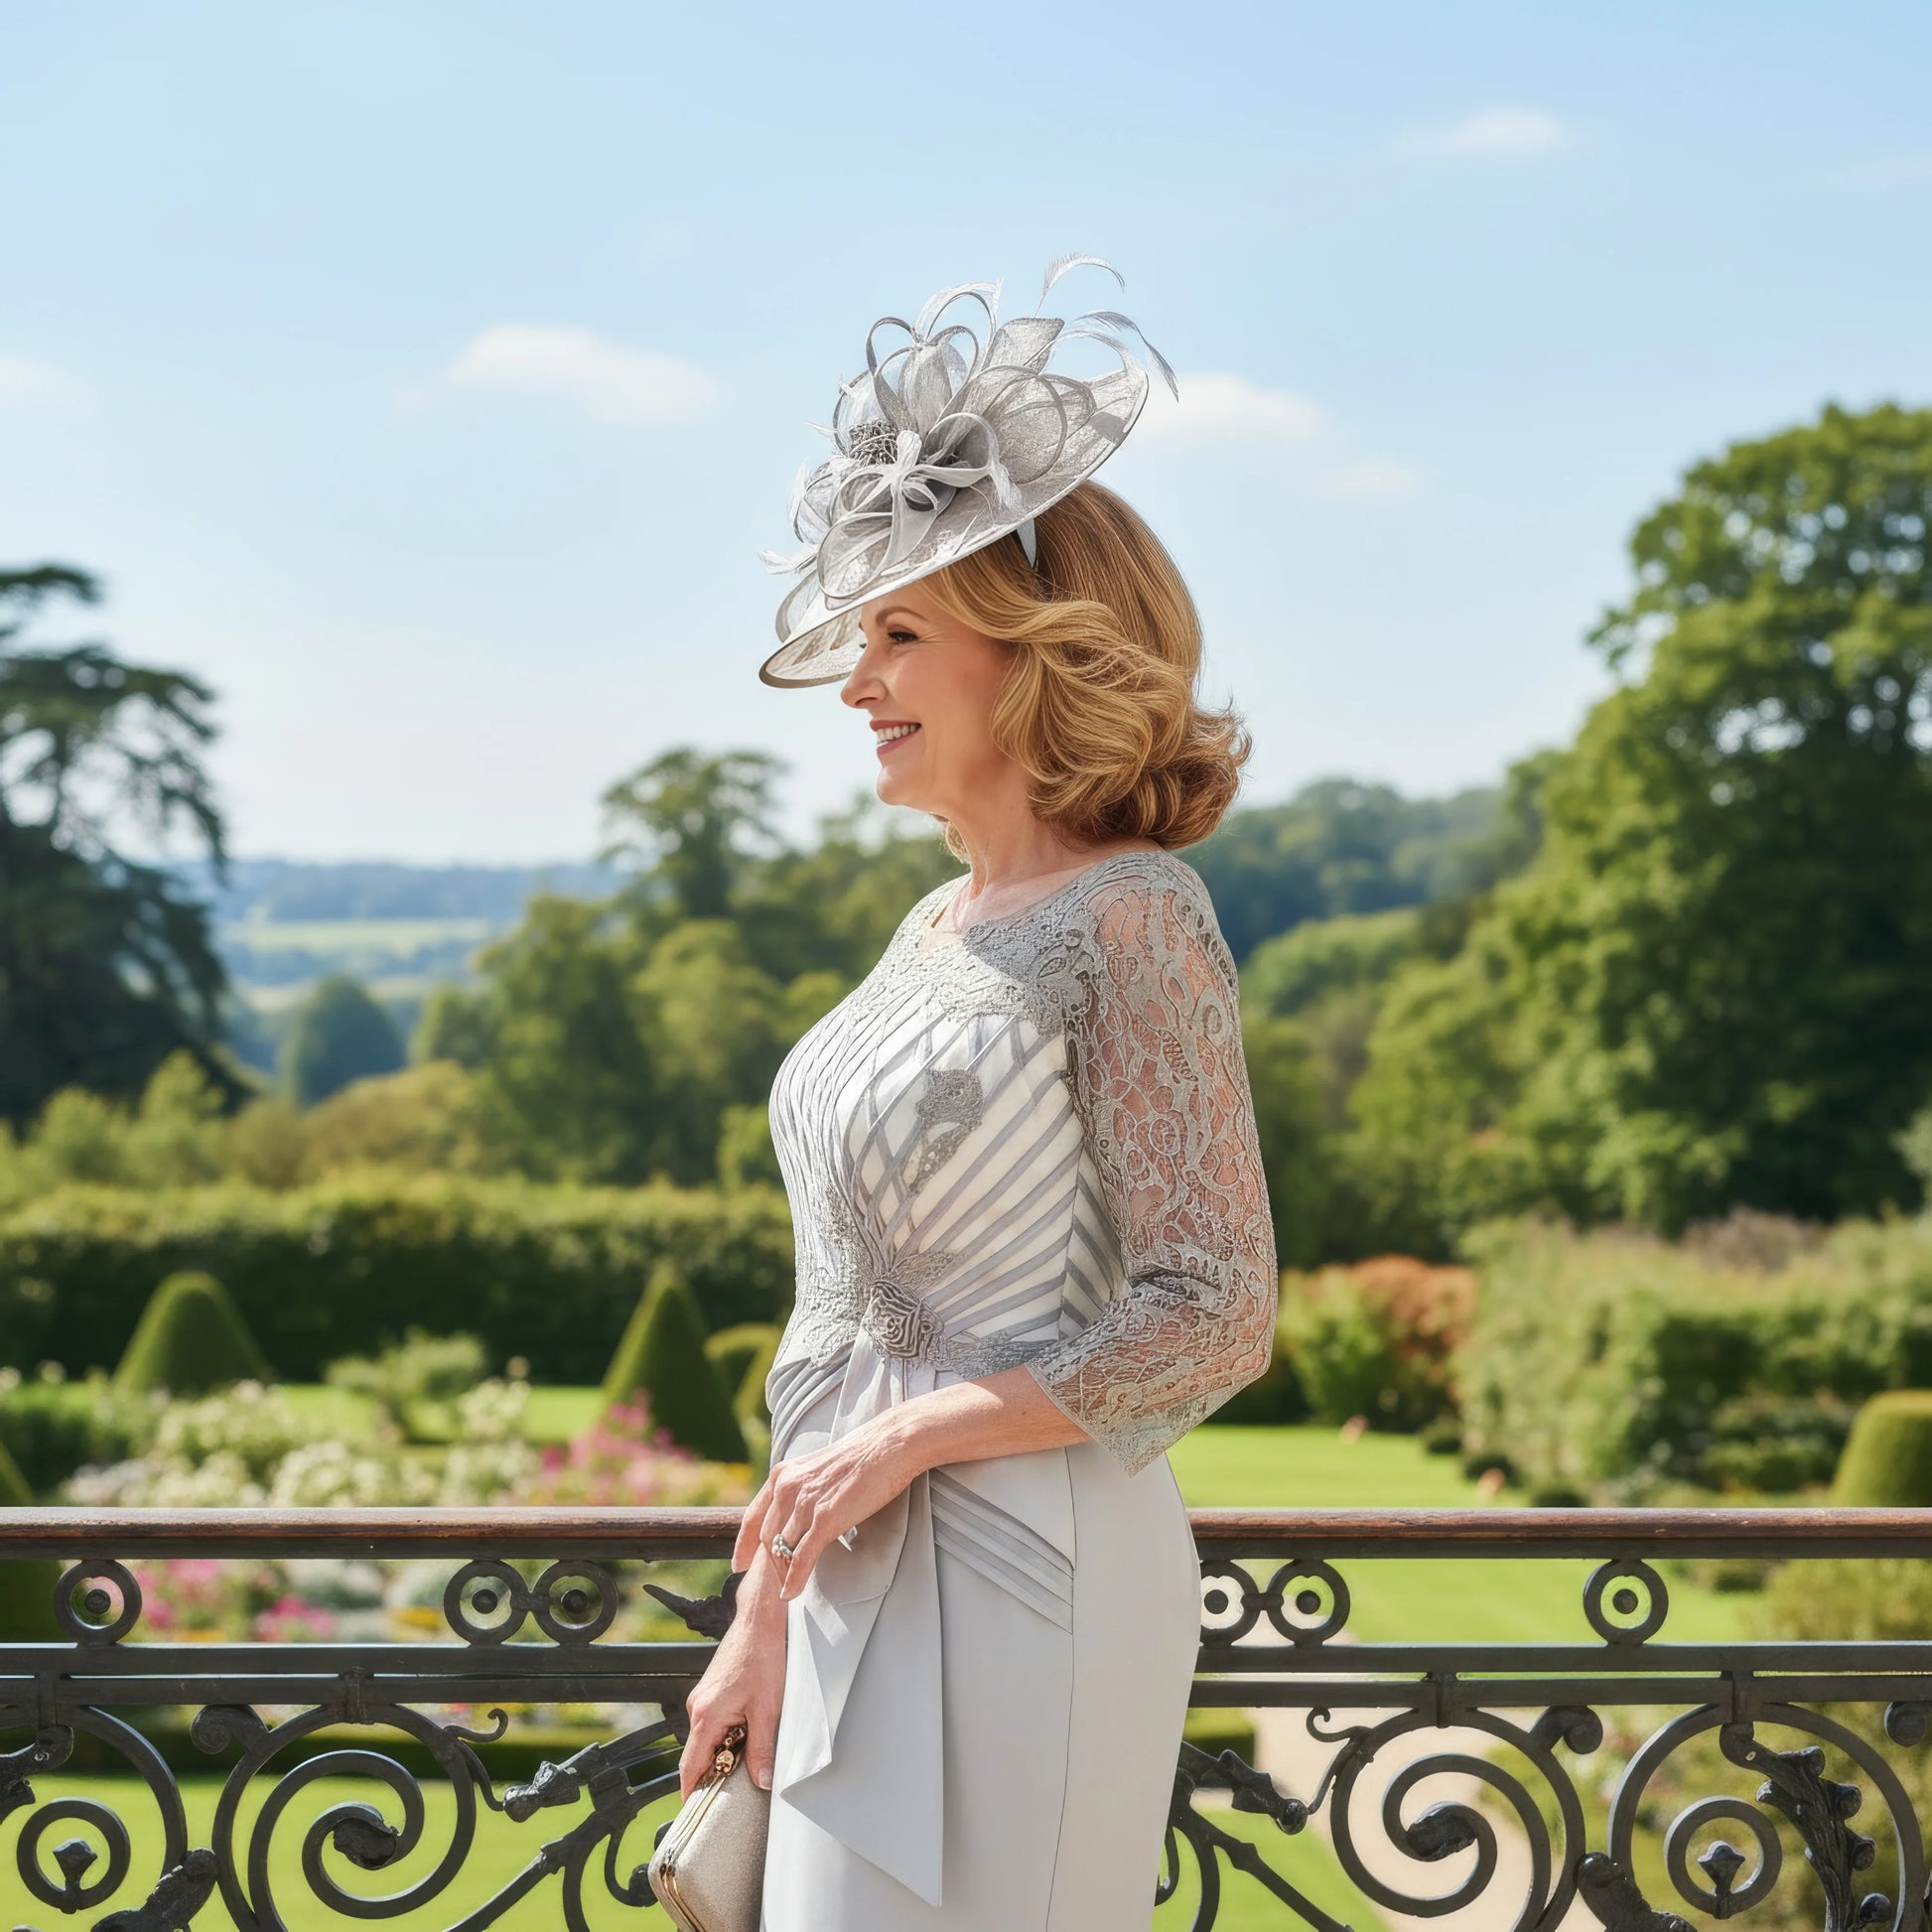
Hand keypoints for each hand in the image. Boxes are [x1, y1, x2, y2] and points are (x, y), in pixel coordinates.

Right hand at [678, 1553, 785, 1799]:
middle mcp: (698, 1707)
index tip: (696, 1815)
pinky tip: (745, 1738)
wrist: (760, 1621)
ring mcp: (703, 1697)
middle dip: (710, 1776)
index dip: (692, 1793)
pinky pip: (712, 1723)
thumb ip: (762, 1749)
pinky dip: (724, 1736)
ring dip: (720, 1754)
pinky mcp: (713, 1690)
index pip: (690, 1767)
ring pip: (706, 1738)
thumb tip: (762, 1781)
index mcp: (706, 1716)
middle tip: (729, 1797)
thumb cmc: (762, 1658)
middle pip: (696, 1755)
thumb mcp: (768, 1709)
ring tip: (742, 1767)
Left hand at [733, 1417, 919, 1599]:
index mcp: (783, 1474)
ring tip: (787, 1589)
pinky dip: (794, 1580)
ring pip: (783, 1549)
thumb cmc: (861, 1456)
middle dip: (769, 1564)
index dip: (743, 1544)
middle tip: (775, 1583)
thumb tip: (799, 1511)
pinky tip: (791, 1593)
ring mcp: (804, 1503)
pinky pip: (802, 1557)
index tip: (739, 1563)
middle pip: (767, 1538)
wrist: (887, 1446)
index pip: (753, 1516)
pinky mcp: (824, 1519)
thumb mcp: (818, 1468)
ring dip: (783, 1574)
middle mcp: (787, 1487)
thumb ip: (803, 1487)